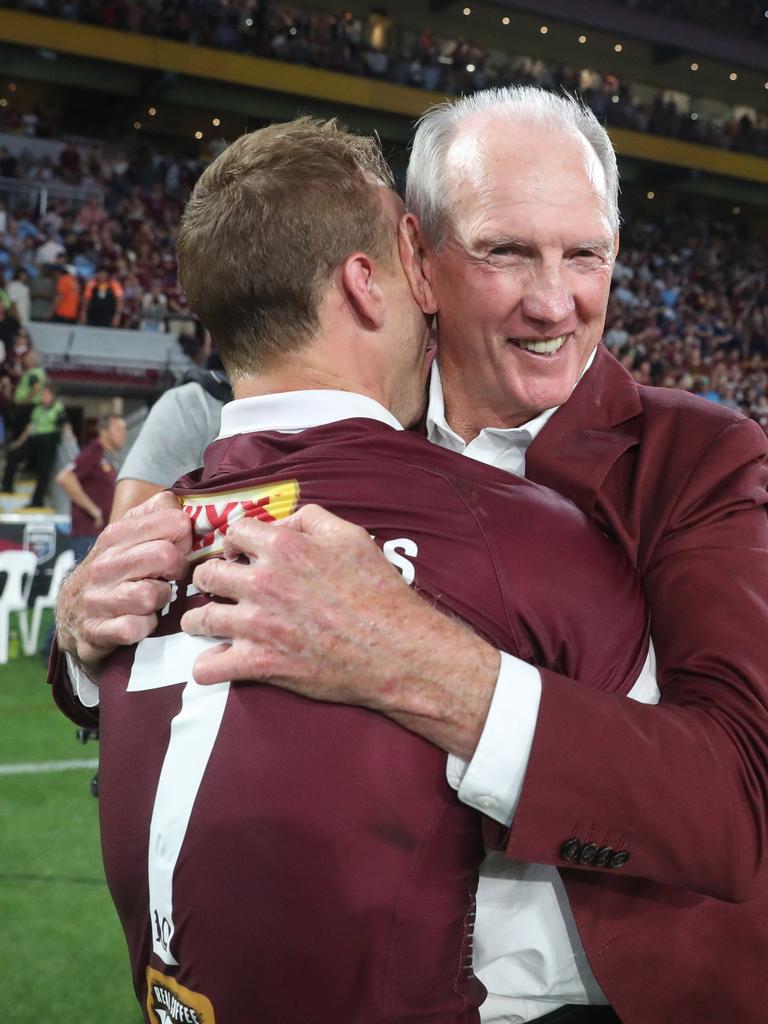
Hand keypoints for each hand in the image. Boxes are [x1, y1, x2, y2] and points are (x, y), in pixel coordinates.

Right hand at [56, 490, 191, 671]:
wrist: (70, 617)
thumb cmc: (110, 573)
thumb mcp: (125, 536)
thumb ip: (153, 514)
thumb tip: (177, 500)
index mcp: (115, 535)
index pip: (173, 522)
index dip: (186, 538)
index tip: (180, 549)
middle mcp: (103, 564)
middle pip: (165, 556)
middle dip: (178, 569)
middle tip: (171, 577)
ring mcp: (97, 598)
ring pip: (152, 594)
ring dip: (162, 600)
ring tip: (155, 599)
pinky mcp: (96, 630)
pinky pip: (136, 628)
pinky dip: (145, 626)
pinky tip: (141, 621)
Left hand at [181, 505, 498, 758]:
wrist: (396, 648)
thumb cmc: (378, 591)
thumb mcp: (351, 536)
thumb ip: (310, 519)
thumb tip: (280, 523)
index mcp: (284, 547)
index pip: (232, 532)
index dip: (236, 543)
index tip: (241, 556)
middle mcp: (263, 582)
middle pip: (206, 573)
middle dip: (211, 579)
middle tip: (224, 589)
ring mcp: (258, 624)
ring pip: (198, 618)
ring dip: (201, 620)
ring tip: (212, 623)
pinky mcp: (261, 662)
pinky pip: (209, 667)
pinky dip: (208, 666)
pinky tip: (217, 661)